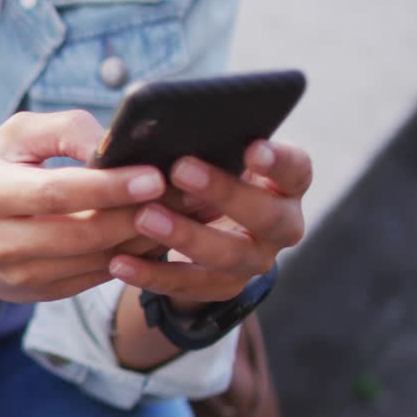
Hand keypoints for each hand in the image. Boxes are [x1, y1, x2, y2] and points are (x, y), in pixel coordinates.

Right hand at [0, 110, 165, 304]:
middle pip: (82, 233)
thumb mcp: (14, 137)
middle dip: (139, 214)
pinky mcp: (39, 294)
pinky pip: (97, 276)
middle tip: (188, 193)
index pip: (55, 192)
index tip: (155, 174)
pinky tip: (158, 233)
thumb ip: (66, 129)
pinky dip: (133, 255)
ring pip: (96, 260)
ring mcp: (18, 275)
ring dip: (146, 238)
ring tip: (184, 211)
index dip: (108, 187)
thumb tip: (118, 142)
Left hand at [107, 141, 310, 303]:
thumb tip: (144, 129)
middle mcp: (281, 224)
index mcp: (284, 184)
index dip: (278, 161)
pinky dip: (152, 274)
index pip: (296, 170)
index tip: (252, 147)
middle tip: (181, 169)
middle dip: (224, 192)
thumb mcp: (206, 156)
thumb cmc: (202, 177)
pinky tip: (119, 262)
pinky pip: (189, 285)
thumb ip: (190, 142)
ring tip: (144, 217)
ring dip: (185, 235)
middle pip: (266, 215)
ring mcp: (255, 260)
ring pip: (229, 255)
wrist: (202, 231)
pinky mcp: (223, 287)